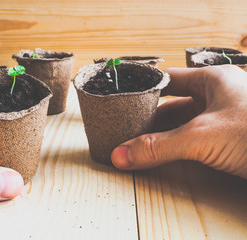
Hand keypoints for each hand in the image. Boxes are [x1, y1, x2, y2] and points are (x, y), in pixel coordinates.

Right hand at [112, 65, 246, 178]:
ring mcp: (222, 121)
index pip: (168, 79)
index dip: (144, 88)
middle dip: (147, 119)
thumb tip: (122, 155)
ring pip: (181, 125)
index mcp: (213, 81)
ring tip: (135, 145)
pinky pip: (191, 141)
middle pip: (171, 105)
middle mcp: (217, 98)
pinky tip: (160, 155)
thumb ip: (159, 147)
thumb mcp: (202, 137)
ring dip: (159, 136)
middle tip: (124, 131)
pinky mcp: (226, 141)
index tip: (122, 100)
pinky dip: (174, 148)